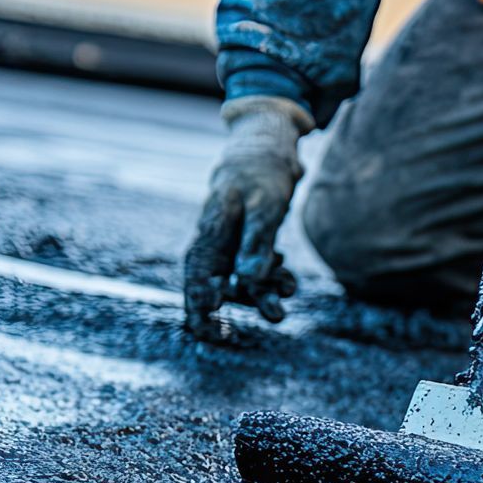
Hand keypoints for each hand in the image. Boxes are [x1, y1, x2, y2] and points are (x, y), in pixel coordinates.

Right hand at [184, 96, 311, 339]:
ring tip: (283, 306)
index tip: (213, 334)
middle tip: (249, 332)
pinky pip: (256, 271)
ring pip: (240, 282)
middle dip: (230, 312)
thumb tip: (248, 281)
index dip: (200, 310)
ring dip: (261, 296)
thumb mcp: (265, 206)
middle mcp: (215, 244)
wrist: (266, 149)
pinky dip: (271, 278)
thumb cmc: (261, 173)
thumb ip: (257, 243)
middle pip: (213, 288)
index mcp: (210, 235)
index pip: (196, 281)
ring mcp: (230, 245)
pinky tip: (287, 279)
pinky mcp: (247, 244)